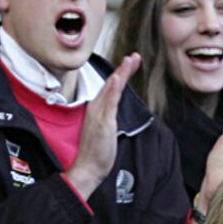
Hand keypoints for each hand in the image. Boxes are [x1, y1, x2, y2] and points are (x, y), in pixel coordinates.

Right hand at [65, 53, 140, 199]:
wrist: (88, 167)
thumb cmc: (97, 152)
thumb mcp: (106, 131)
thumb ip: (109, 119)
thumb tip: (114, 114)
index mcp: (98, 109)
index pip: (111, 88)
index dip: (121, 75)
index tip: (131, 63)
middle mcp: (96, 107)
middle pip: (111, 83)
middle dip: (123, 68)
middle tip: (134, 56)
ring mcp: (99, 114)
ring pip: (111, 88)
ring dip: (121, 73)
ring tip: (129, 60)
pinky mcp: (103, 122)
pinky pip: (109, 102)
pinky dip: (113, 89)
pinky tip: (118, 78)